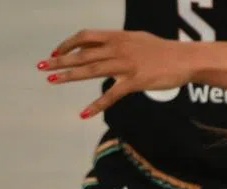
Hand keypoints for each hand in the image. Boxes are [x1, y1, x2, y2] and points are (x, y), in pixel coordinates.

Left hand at [38, 30, 197, 117]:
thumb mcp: (138, 40)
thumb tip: (106, 47)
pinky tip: (83, 113)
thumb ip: (119, 43)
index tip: (55, 52)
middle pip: (82, 54)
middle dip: (59, 60)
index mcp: (117, 37)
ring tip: (52, 81)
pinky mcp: (134, 82)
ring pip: (91, 70)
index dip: (67, 44)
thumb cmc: (164, 51)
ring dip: (69, 76)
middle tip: (41, 67)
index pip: (85, 37)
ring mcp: (125, 65)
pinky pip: (111, 95)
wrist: (185, 59)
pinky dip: (96, 105)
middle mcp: (117, 49)